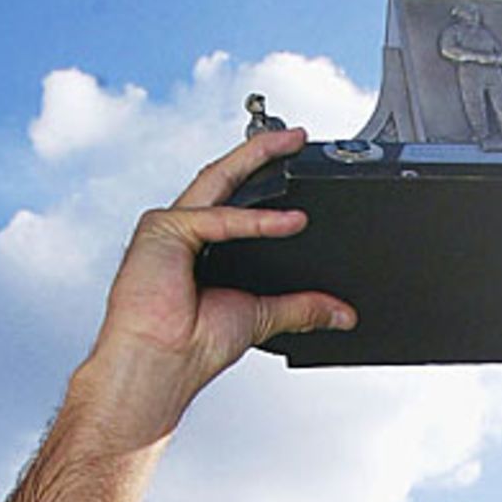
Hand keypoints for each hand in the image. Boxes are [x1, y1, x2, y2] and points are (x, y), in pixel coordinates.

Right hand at [82, 128, 355, 440]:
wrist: (160, 365)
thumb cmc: (191, 347)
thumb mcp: (261, 317)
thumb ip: (300, 308)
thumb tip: (341, 314)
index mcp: (200, 247)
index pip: (235, 201)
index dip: (264, 179)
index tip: (296, 165)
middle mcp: (182, 231)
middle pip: (225, 178)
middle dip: (262, 153)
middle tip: (297, 136)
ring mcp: (167, 226)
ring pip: (217, 181)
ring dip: (255, 159)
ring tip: (289, 146)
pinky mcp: (160, 230)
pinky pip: (216, 219)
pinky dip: (254, 221)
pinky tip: (289, 223)